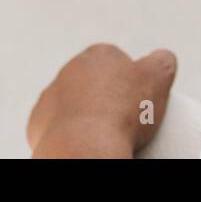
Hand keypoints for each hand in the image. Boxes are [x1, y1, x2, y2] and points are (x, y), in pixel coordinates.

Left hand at [27, 44, 176, 157]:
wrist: (84, 146)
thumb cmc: (124, 111)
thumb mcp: (159, 77)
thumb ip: (163, 60)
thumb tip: (163, 57)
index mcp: (98, 54)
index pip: (118, 62)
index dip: (131, 83)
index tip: (138, 102)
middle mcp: (70, 70)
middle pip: (95, 83)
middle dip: (107, 97)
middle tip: (124, 119)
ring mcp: (50, 96)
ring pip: (74, 105)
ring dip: (86, 115)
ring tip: (104, 134)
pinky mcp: (37, 122)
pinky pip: (57, 126)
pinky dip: (69, 134)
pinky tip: (84, 142)